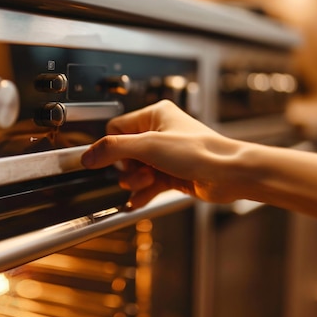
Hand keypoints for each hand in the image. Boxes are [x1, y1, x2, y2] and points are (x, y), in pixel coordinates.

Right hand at [81, 100, 241, 207]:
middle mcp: (159, 133)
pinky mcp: (171, 174)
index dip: (112, 147)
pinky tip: (139, 201)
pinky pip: (147, 185)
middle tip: (142, 171)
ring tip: (149, 182)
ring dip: (137, 181)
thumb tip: (88, 156)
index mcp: (155, 115)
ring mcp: (165, 155)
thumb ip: (113, 149)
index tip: (106, 160)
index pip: (116, 129)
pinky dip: (143, 193)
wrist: (228, 174)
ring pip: (135, 171)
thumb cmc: (200, 151)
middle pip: (124, 153)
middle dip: (129, 168)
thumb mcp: (148, 146)